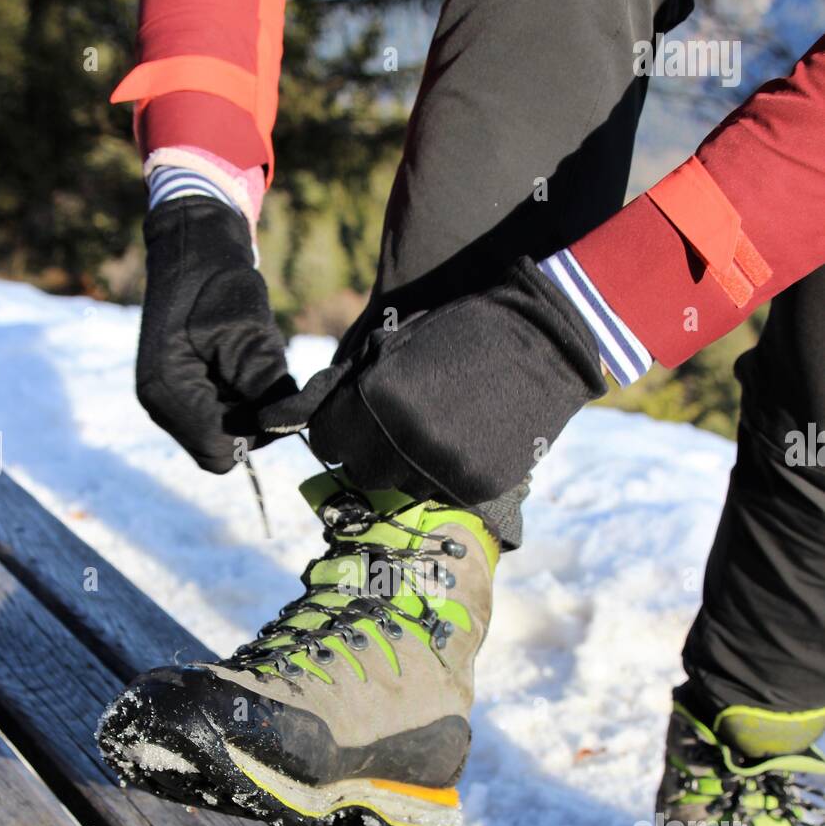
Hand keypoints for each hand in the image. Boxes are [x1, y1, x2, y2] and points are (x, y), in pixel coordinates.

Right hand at [137, 196, 299, 472]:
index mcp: (166, 391)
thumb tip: (293, 427)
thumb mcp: (253, 336)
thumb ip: (271, 388)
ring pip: (222, 434)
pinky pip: (216, 416)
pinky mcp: (176, 391)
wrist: (196, 247)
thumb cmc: (222, 283)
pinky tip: (238, 363)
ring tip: (248, 360)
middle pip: (220, 447)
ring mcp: (164, 399)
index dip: (258, 431)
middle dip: (252, 420)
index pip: (221, 451)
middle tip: (264, 372)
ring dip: (246, 407)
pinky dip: (238, 398)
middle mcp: (159, 403)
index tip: (278, 393)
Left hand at [304, 259, 606, 504]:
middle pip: (360, 471)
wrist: (544, 339)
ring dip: (407, 467)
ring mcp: (441, 469)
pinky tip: (462, 441)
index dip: (339, 428)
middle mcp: (403, 442)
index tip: (357, 417)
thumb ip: (339, 387)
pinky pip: (439, 493)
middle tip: (396, 425)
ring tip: (434, 431)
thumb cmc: (459, 333)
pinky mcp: (475, 486)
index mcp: (376, 400)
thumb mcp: (392, 347)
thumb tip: (280, 418)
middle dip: (369, 450)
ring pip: (400, 489)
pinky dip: (443, 474)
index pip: (327, 441)